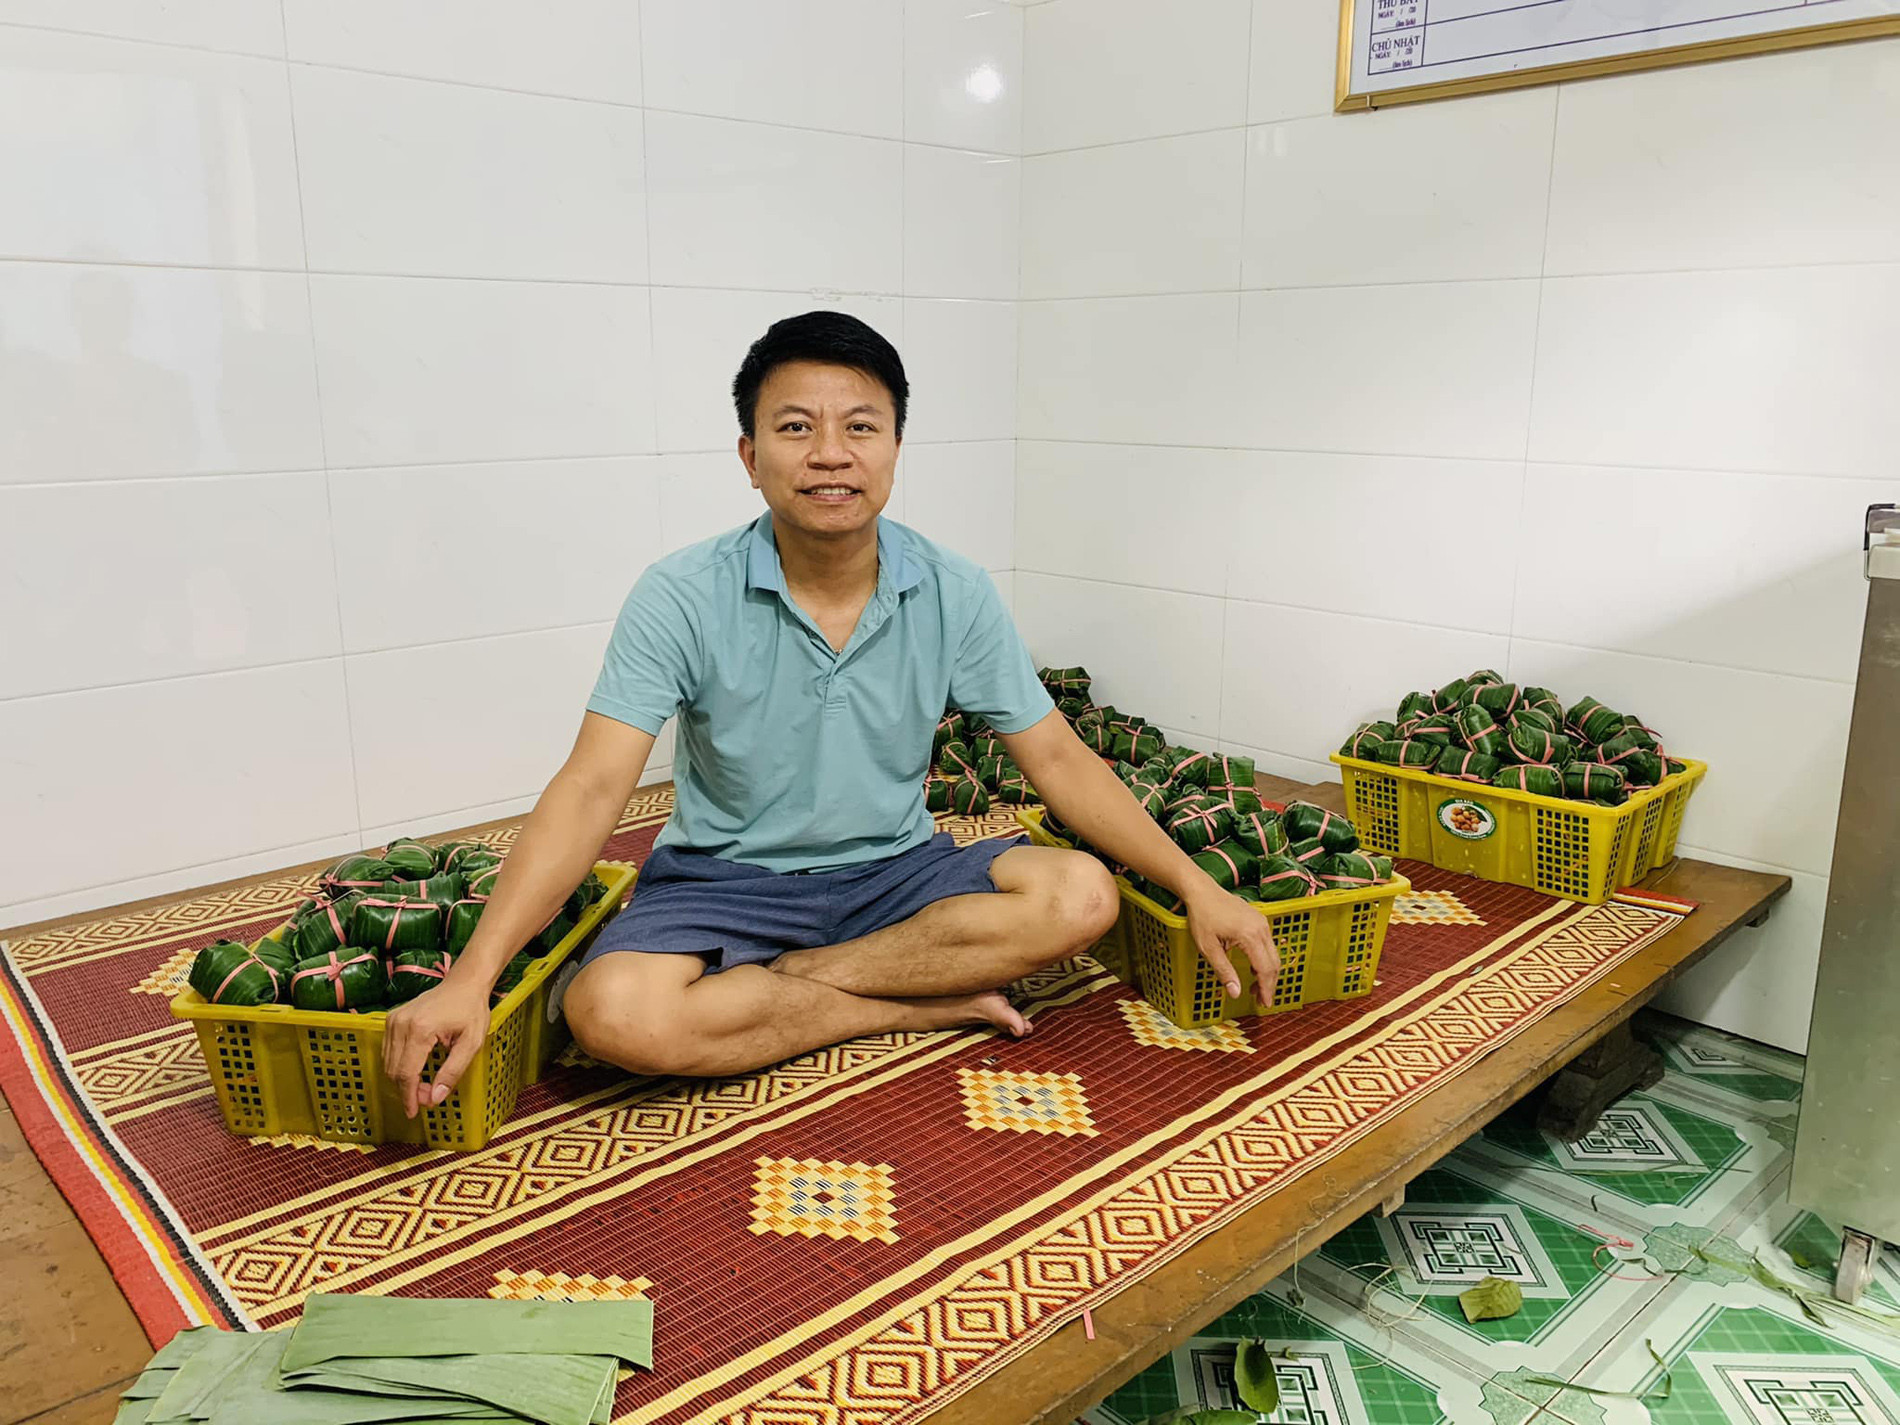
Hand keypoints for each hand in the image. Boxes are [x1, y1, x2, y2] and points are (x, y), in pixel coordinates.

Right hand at [383, 980, 489, 1117]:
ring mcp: (393, 1020)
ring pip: (388, 1063)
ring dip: (403, 1080)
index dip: (409, 1097)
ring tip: (425, 1085)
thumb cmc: (471, 1010)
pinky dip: (399, 1066)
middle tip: (427, 1098)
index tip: (413, 1113)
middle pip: (394, 1070)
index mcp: (420, 1030)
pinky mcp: (391, 1018)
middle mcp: (401, 1024)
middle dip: (408, 1090)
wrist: (463, 983)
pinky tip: (415, 1071)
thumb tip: (435, 1098)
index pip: (406, 1073)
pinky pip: (388, 1051)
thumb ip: (453, 1072)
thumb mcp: (471, 1044)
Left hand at [1183, 885, 1279, 1000]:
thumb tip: (1235, 993)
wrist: (1201, 890)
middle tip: (1261, 1000)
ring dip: (1267, 973)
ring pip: (1274, 954)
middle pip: (1274, 963)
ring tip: (1255, 988)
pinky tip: (1254, 969)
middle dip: (1269, 984)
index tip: (1265, 1004)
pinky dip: (1265, 960)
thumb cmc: (1202, 916)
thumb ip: (1224, 971)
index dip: (1266, 989)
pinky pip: (1269, 944)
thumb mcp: (1208, 948)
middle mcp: (1261, 928)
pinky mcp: (1259, 920)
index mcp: (1250, 935)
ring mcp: (1262, 922)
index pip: (1265, 969)